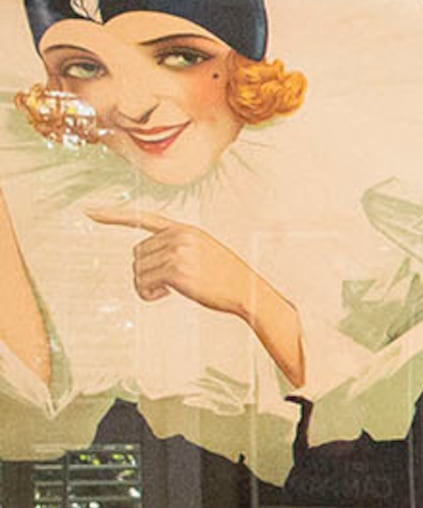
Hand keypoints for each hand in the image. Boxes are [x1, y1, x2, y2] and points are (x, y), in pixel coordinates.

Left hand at [88, 205, 261, 320]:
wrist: (248, 292)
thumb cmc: (228, 278)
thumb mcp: (205, 252)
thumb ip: (177, 247)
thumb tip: (144, 261)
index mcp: (185, 229)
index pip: (144, 218)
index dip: (113, 215)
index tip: (89, 212)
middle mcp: (179, 236)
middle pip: (138, 252)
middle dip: (146, 270)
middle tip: (163, 285)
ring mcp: (177, 252)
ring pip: (138, 269)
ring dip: (147, 284)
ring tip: (166, 291)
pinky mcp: (175, 270)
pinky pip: (143, 282)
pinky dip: (148, 293)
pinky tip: (165, 295)